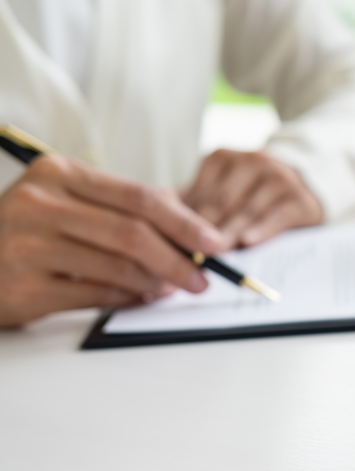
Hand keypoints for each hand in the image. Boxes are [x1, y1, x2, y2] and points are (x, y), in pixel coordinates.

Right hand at [0, 156, 223, 326]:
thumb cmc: (24, 232)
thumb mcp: (64, 204)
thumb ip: (118, 210)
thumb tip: (188, 228)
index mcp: (56, 173)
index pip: (139, 196)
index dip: (185, 221)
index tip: (215, 241)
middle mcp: (38, 204)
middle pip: (133, 232)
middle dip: (179, 257)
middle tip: (203, 275)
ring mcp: (27, 245)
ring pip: (118, 265)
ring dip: (157, 281)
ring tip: (175, 287)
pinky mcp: (23, 286)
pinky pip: (95, 294)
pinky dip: (128, 298)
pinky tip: (142, 297)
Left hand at [182, 150, 322, 249]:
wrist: (310, 180)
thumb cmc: (252, 193)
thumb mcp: (222, 189)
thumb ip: (194, 204)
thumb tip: (156, 229)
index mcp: (222, 158)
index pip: (198, 194)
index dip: (182, 221)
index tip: (169, 245)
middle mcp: (252, 161)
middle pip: (221, 203)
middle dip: (204, 232)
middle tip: (188, 257)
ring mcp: (279, 177)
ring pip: (247, 211)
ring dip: (229, 235)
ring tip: (214, 256)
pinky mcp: (301, 198)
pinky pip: (278, 216)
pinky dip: (262, 230)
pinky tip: (248, 242)